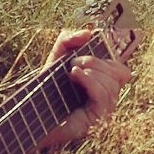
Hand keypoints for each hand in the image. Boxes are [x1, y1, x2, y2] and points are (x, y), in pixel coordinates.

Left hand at [40, 28, 132, 150]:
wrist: (30, 114)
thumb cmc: (45, 89)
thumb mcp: (56, 58)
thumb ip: (68, 41)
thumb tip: (88, 33)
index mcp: (103, 87)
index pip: (122, 72)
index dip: (109, 59)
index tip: (86, 54)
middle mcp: (107, 100)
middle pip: (118, 74)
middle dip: (96, 61)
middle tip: (74, 61)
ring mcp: (103, 112)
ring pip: (111, 83)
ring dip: (92, 70)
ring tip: (71, 70)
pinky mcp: (95, 120)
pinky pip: (102, 95)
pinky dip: (89, 80)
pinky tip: (74, 74)